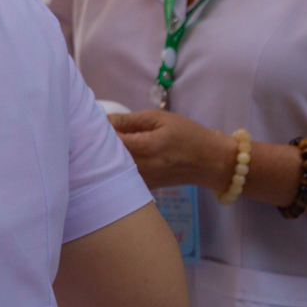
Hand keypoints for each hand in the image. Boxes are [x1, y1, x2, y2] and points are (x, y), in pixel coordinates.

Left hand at [109, 109, 236, 191]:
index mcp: (144, 148)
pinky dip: (116, 166)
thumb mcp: (160, 119)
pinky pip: (122, 176)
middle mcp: (140, 168)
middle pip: (106, 156)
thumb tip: (103, 120)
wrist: (211, 162)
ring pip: (112, 168)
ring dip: (106, 155)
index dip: (98, 130)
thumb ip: (130, 120)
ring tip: (108, 143)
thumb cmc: (188, 136)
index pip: (108, 140)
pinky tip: (119, 157)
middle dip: (99, 143)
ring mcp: (141, 181)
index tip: (94, 122)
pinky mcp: (143, 187)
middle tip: (98, 131)